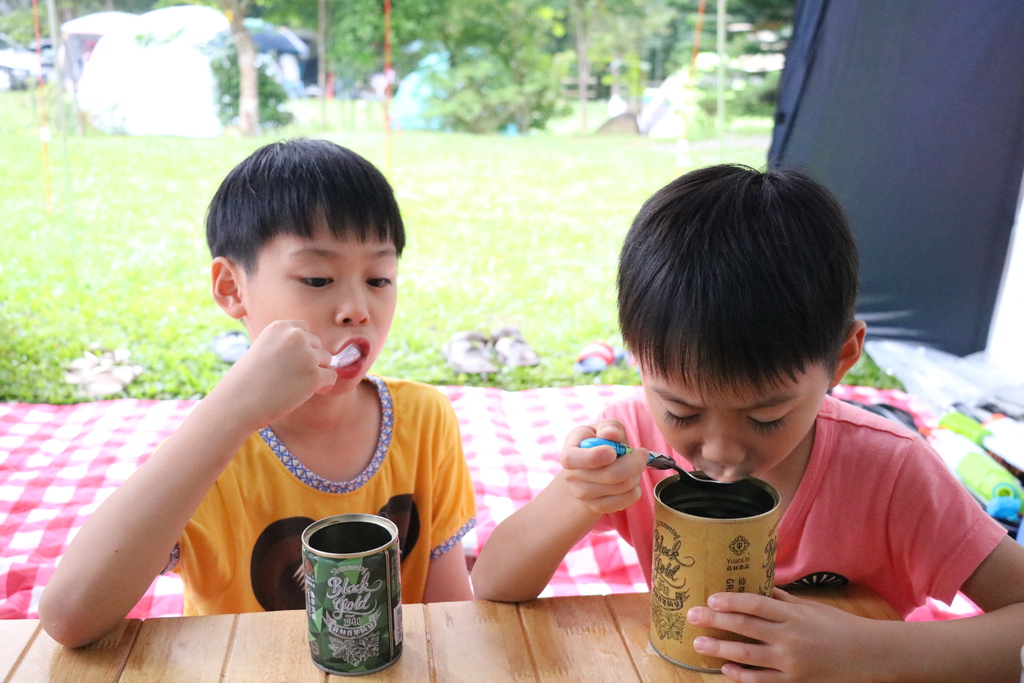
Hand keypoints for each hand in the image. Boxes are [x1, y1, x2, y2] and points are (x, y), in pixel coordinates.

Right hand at [214, 320, 337, 429]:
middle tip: (291, 377)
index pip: (305, 330)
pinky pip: (331, 376)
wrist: (239, 401)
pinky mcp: (315, 375)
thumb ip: (286, 344)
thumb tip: (312, 349)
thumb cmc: (248, 379)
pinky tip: (309, 392)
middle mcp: (296, 336)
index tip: (290, 361)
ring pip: (326, 360)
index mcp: (281, 326)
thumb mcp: (263, 348)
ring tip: (296, 385)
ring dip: (316, 372)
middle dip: (309, 359)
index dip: (301, 346)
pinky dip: (324, 385)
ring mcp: (307, 355)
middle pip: (317, 345)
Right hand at [559, 420, 647, 513]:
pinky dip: (636, 489)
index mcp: (570, 452)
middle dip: (633, 463)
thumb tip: (609, 434)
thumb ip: (609, 427)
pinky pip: (627, 500)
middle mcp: (572, 476)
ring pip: (622, 487)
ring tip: (633, 465)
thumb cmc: (601, 442)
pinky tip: (631, 479)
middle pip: (608, 475)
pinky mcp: (597, 507)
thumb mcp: (604, 428)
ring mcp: (583, 494)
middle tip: (641, 453)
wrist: (595, 467)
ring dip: (636, 474)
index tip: (613, 451)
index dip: (594, 456)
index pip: (571, 459)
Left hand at [686, 588, 880, 682]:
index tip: (710, 598)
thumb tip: (756, 585)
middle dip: (715, 621)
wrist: (869, 654)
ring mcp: (791, 662)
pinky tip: (725, 670)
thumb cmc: (838, 626)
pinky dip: (741, 676)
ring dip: (720, 650)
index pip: (755, 604)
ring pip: (748, 656)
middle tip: (692, 616)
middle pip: (745, 627)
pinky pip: (762, 681)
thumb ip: (782, 598)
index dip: (731, 601)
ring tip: (698, 644)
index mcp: (794, 614)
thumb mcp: (810, 607)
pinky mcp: (795, 682)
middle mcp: (790, 637)